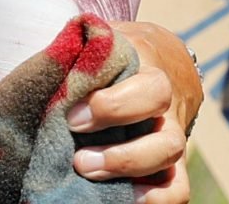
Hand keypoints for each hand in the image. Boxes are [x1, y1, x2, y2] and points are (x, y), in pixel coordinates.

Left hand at [80, 21, 197, 199]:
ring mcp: (172, 137)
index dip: (113, 108)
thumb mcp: (103, 41)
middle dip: (121, 155)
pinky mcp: (172, 165)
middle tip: (79, 160)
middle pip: (168, 135)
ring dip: (130, 172)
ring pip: (173, 159)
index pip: (150, 89)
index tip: (73, 117)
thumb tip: (50, 62)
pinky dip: (155, 200)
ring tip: (87, 173)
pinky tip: (123, 198)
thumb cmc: (116, 53)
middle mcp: (168, 108)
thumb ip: (81, 51)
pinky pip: (178, 191)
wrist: (159, 58)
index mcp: (150, 71)